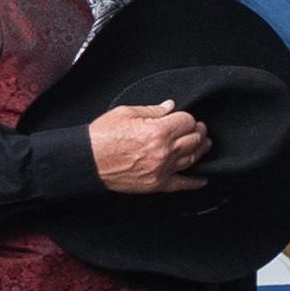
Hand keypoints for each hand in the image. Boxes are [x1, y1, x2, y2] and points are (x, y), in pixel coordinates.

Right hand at [89, 102, 209, 193]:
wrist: (86, 161)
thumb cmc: (101, 137)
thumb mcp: (126, 113)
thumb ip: (152, 110)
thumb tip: (170, 106)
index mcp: (158, 131)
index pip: (188, 121)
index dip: (187, 118)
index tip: (184, 118)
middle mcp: (163, 151)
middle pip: (195, 139)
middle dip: (198, 131)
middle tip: (198, 128)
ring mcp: (162, 169)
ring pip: (193, 158)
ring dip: (201, 150)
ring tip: (203, 144)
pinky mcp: (156, 184)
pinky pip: (182, 184)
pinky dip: (194, 182)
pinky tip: (202, 179)